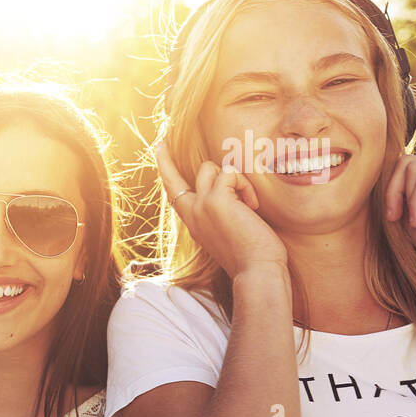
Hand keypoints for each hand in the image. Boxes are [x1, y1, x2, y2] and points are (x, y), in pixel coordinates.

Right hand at [156, 142, 288, 280]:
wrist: (255, 271)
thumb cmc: (248, 256)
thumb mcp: (225, 231)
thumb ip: (218, 211)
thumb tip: (226, 185)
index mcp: (192, 220)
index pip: (172, 187)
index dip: (165, 164)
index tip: (160, 145)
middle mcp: (191, 211)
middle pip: (195, 170)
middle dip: (213, 169)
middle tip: (190, 156)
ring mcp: (201, 204)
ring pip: (212, 168)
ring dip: (235, 181)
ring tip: (248, 205)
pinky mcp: (216, 199)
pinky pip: (231, 174)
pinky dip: (246, 187)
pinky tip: (252, 207)